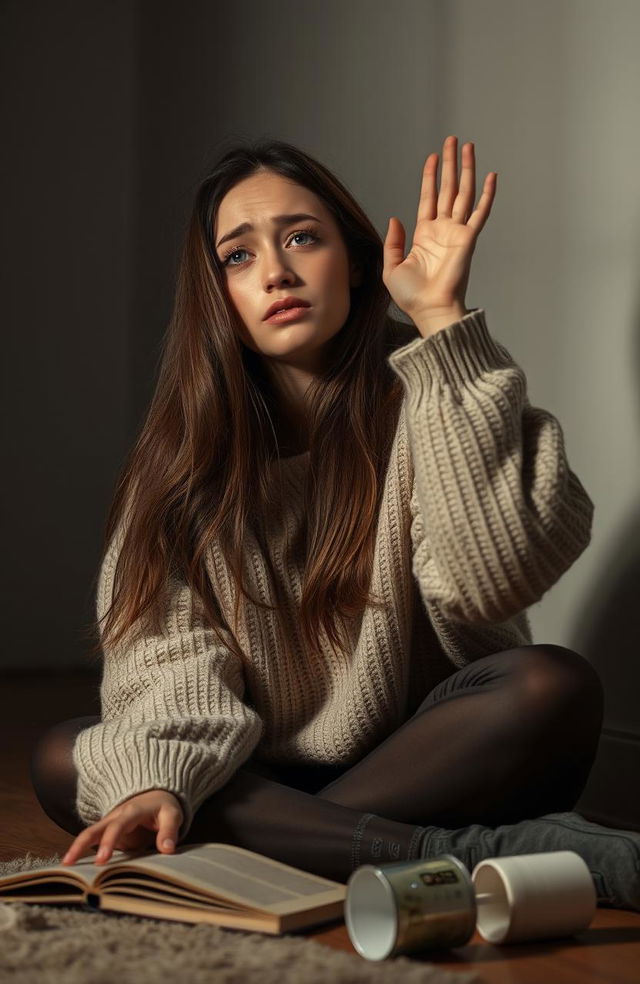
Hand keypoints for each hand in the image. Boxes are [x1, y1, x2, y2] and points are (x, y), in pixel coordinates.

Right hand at [60, 789, 183, 866]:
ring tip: (64, 868)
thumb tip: (167, 849)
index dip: (108, 842)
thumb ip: (169, 831)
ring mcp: (109, 826)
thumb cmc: (164, 807)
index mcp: (131, 811)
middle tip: (69, 864)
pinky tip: (76, 870)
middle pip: (94, 829)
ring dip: (76, 849)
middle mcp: (116, 817)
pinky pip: (93, 844)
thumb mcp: (172, 814)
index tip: (102, 860)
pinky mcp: (108, 835)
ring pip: (89, 835)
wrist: (156, 796)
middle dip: (81, 845)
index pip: (118, 826)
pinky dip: (83, 854)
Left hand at [382, 135, 495, 323]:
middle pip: (448, 189)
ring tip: (467, 146)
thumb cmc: (411, 296)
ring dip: (466, 169)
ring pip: (463, 193)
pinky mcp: (468, 239)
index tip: (432, 157)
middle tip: (451, 140)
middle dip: (449, 164)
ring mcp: (457, 233)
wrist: (429, 310)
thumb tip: (395, 218)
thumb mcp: (391, 267)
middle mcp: (443, 230)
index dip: (430, 177)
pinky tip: (492, 176)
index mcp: (425, 235)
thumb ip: (392, 242)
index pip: (429, 198)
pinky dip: (487, 195)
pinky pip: (480, 213)